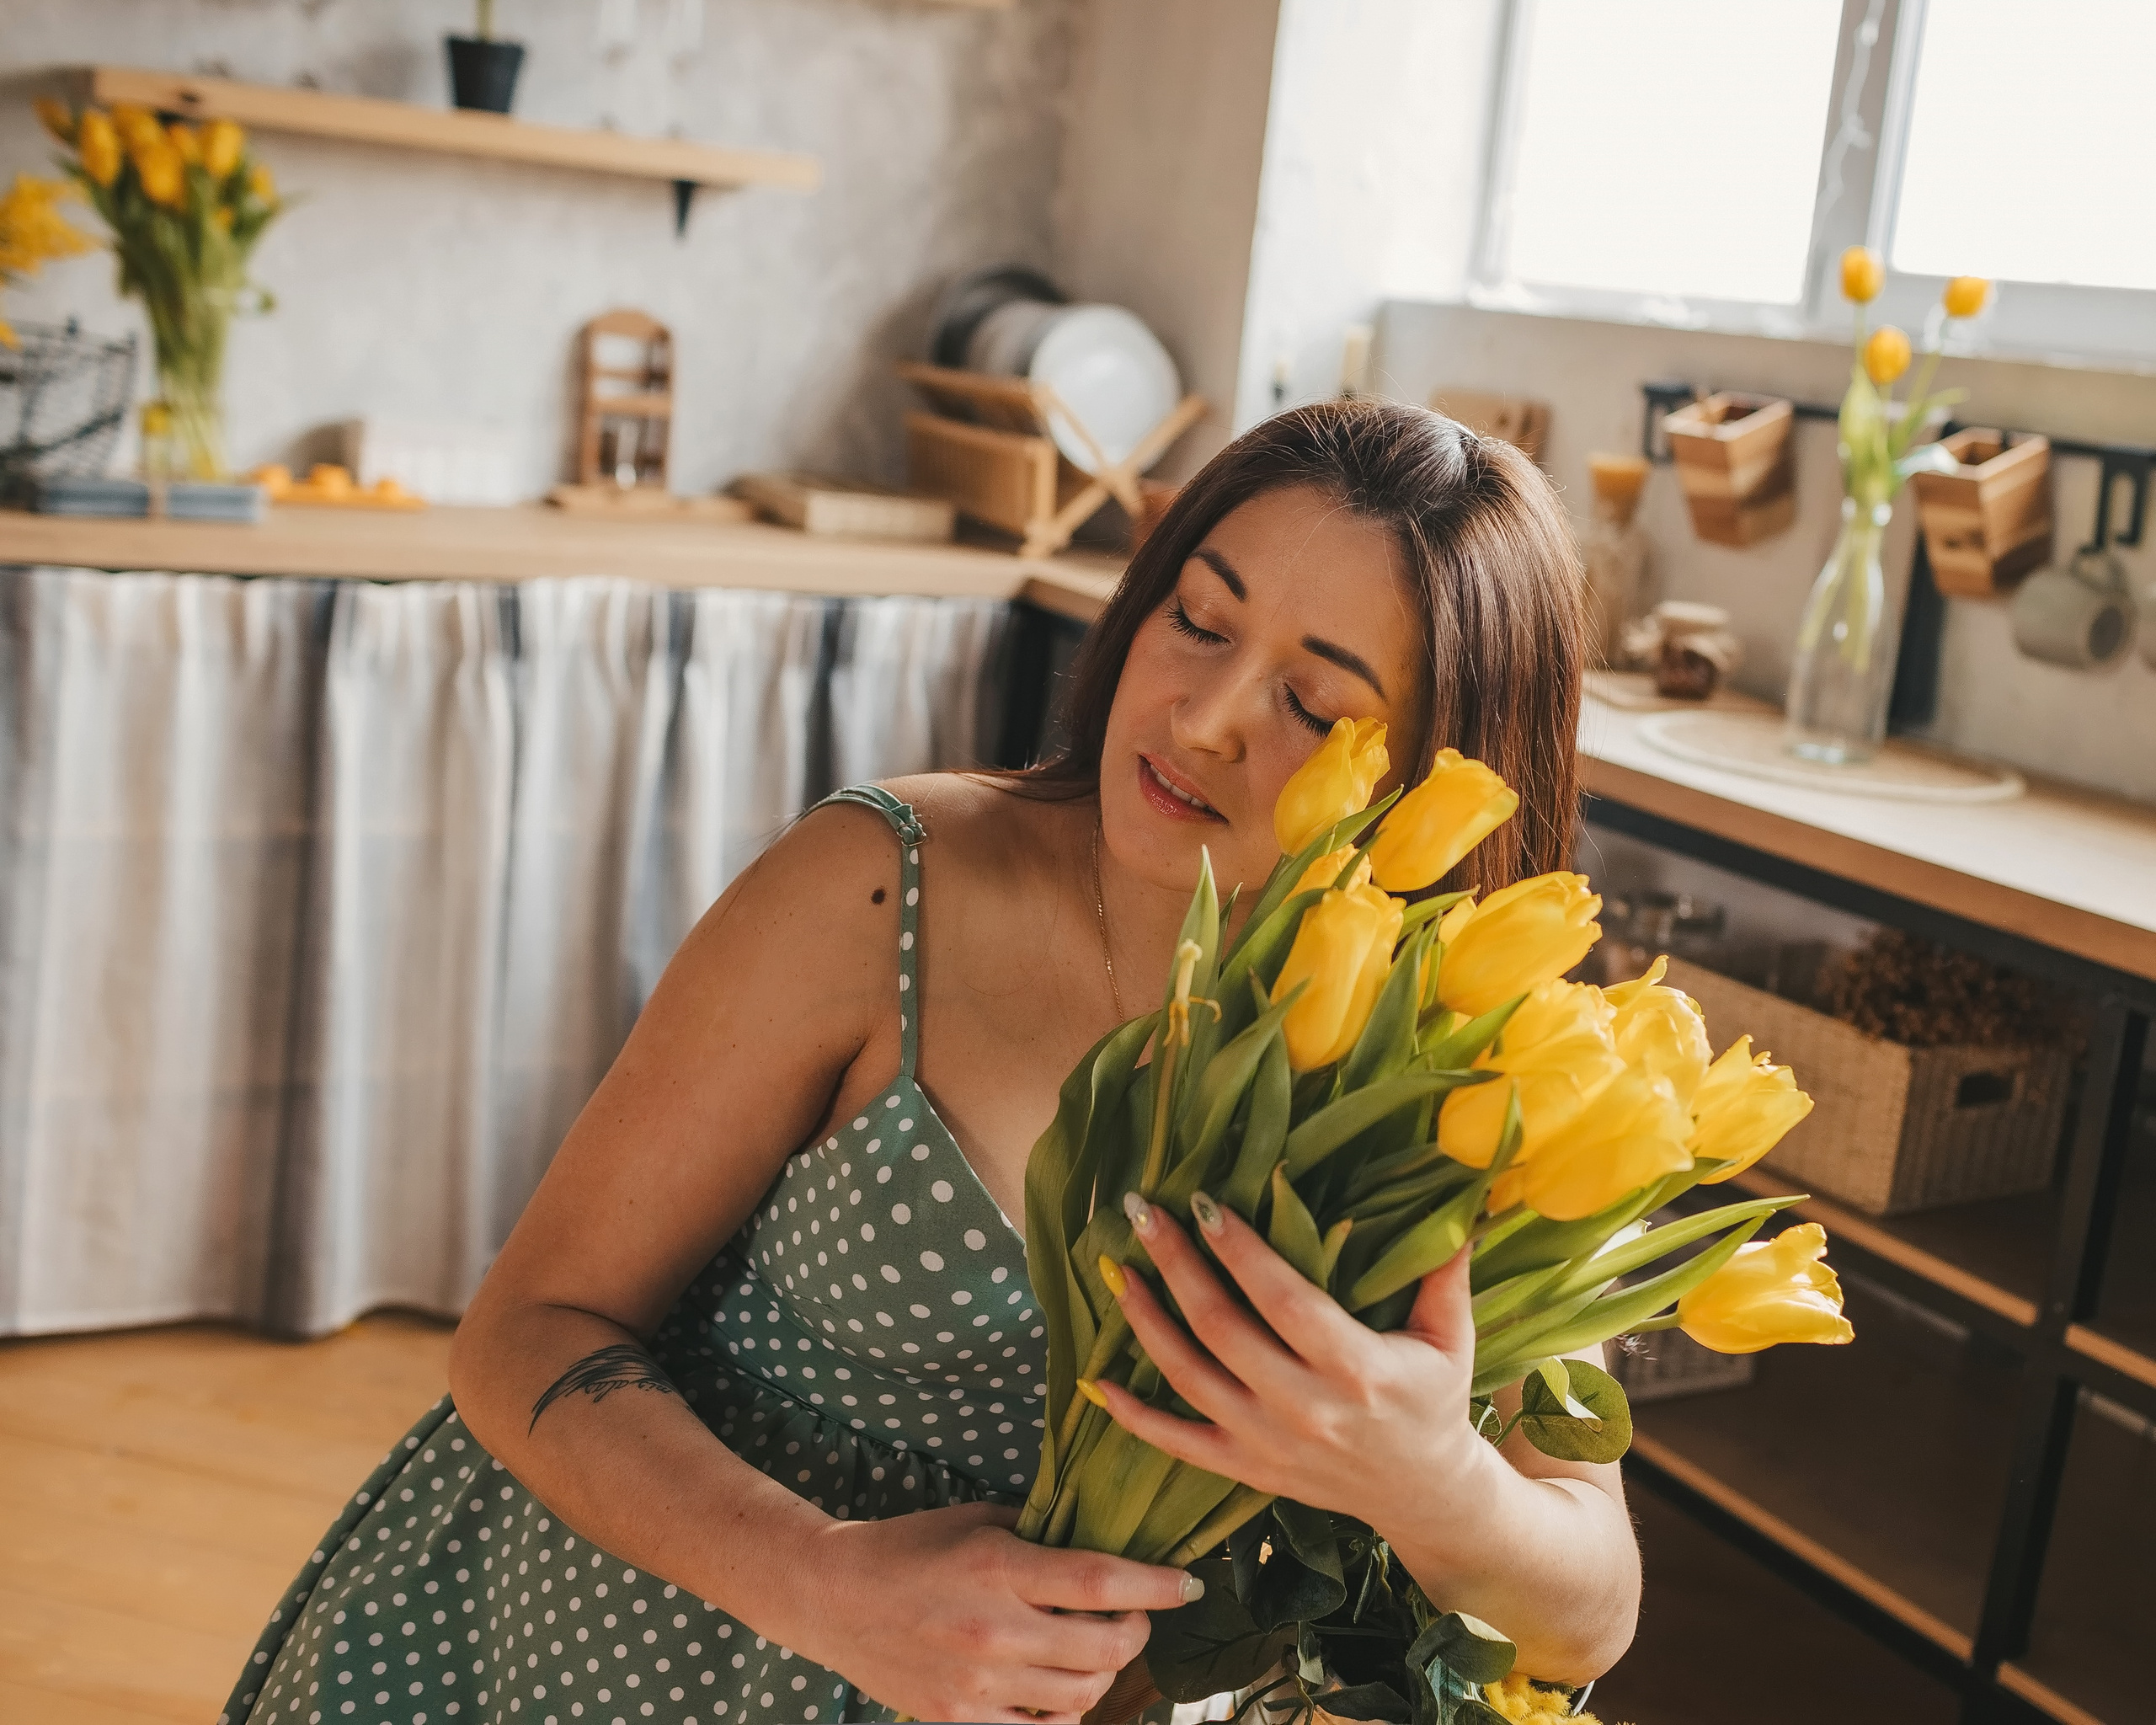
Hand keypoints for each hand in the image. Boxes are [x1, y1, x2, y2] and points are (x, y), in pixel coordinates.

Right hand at [797, 1499, 1199, 1722]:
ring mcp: (977, 1683)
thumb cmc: (910, 1547)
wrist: (833, 1597)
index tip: (1188, 1582)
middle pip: (1105, 1646)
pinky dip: (1064, 1714)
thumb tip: (1106, 1541)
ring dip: (1104, 1671)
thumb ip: (1042, 1533)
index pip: (1102, 1581)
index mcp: (1000, 1567)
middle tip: (1135, 1614)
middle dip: (1137, 1630)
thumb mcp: (979, 1520)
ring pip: (1081, 1694)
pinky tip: (1060, 1690)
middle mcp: (995, 1629)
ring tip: (1094, 1648)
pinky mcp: (959, 1721)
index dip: (1157, 1585)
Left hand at [1095, 1189, 1494, 1530]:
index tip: (1202, 1202)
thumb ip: (1445, 1269)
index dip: (1239, 1250)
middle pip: (1223, 1329)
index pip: (1285, 1300)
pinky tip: (1096, 1378)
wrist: (1424, 1496)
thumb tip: (1458, 1198)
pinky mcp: (1247, 1469)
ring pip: (1190, 1377)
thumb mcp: (1451, 1337)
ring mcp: (1269, 1444)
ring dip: (1145, 1322)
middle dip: (1177, 1264)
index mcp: (1358, 1369)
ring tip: (1116, 1269)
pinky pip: (1178, 1443)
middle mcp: (1306, 1408)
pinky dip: (1133, 1415)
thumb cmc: (1434, 1400)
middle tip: (1141, 1212)